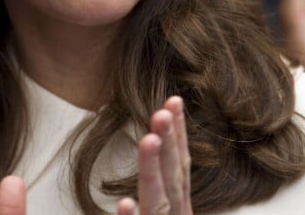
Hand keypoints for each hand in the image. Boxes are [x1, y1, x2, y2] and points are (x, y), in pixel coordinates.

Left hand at [117, 96, 192, 214]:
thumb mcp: (163, 214)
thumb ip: (160, 193)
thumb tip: (154, 149)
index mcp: (179, 207)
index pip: (180, 165)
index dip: (178, 134)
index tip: (174, 101)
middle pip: (173, 177)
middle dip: (169, 142)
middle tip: (162, 112)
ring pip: (157, 202)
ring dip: (152, 170)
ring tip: (149, 140)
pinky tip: (124, 202)